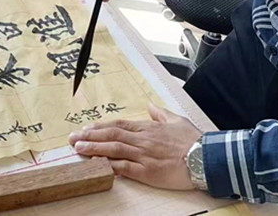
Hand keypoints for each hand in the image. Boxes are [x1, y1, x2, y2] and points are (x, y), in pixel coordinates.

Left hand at [67, 103, 200, 190]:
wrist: (205, 157)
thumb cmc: (193, 140)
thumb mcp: (176, 119)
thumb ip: (160, 112)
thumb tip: (150, 104)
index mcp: (148, 128)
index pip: (118, 125)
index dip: (100, 127)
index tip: (86, 128)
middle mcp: (142, 140)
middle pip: (111, 135)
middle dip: (90, 136)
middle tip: (72, 138)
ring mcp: (144, 156)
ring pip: (114, 149)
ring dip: (94, 148)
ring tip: (78, 148)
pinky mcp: (148, 172)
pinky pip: (125, 168)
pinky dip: (110, 167)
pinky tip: (97, 166)